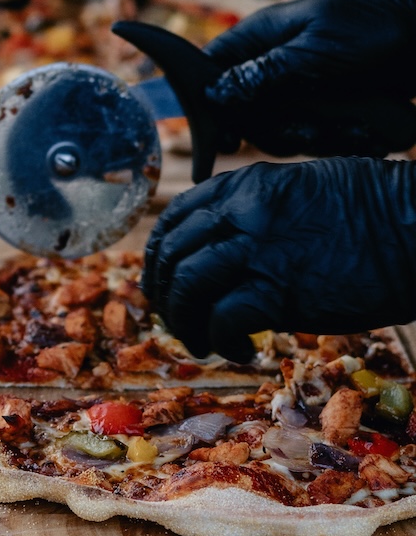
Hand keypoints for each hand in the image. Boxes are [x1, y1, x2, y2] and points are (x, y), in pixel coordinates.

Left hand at [143, 159, 415, 359]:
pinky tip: (238, 348)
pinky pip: (222, 320)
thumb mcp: (304, 190)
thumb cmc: (374, 212)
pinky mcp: (279, 292)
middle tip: (178, 319)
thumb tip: (230, 242)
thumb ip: (258, 210)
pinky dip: (220, 340)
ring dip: (184, 322)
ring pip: (186, 287)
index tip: (165, 279)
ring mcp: (257, 251)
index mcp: (246, 186)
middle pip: (172, 254)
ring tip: (200, 341)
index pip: (176, 218)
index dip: (161, 255)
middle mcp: (242, 213)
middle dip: (164, 294)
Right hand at [203, 0, 415, 157]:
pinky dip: (343, 139)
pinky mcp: (328, 107)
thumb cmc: (373, 26)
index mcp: (260, 39)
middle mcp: (274, 67)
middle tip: (311, 128)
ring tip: (354, 126)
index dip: (212, 106)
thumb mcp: (316, 48)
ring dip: (320, 136)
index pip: (213, 72)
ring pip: (285, 131)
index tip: (227, 137)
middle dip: (280, 130)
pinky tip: (366, 130)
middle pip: (247, 114)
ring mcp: (301, 89)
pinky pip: (318, 136)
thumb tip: (217, 92)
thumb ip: (267, 72)